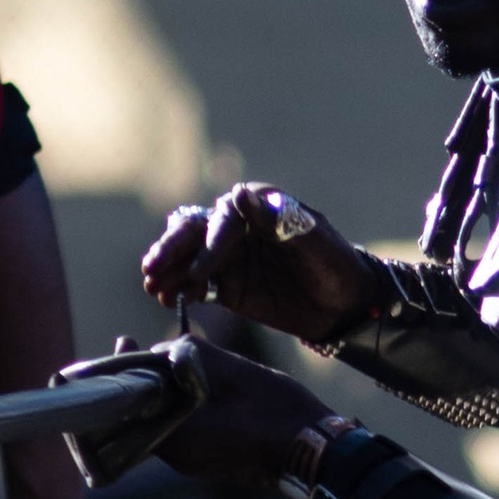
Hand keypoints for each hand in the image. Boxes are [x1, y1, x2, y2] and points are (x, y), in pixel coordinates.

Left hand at [137, 334, 334, 489]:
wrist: (314, 449)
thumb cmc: (277, 409)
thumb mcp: (231, 369)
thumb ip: (190, 355)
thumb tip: (163, 350)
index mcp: (179, 435)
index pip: (131, 404)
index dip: (124, 372)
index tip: (124, 342)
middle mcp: (178, 457)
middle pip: (142, 415)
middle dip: (141, 383)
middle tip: (136, 348)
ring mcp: (191, 464)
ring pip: (159, 424)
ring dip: (160, 396)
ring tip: (166, 365)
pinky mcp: (205, 463)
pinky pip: (178, 433)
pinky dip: (176, 410)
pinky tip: (190, 388)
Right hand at [143, 184, 384, 348]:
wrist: (346, 305)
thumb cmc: (334, 264)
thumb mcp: (313, 240)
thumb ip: (278, 219)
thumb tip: (240, 193)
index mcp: (257, 207)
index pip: (224, 219)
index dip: (210, 242)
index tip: (202, 270)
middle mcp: (237, 228)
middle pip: (194, 233)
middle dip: (172, 249)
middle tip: (152, 268)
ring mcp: (228, 257)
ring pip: (188, 258)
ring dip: (167, 270)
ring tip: (152, 287)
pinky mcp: (226, 286)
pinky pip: (195, 285)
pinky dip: (178, 290)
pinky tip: (164, 299)